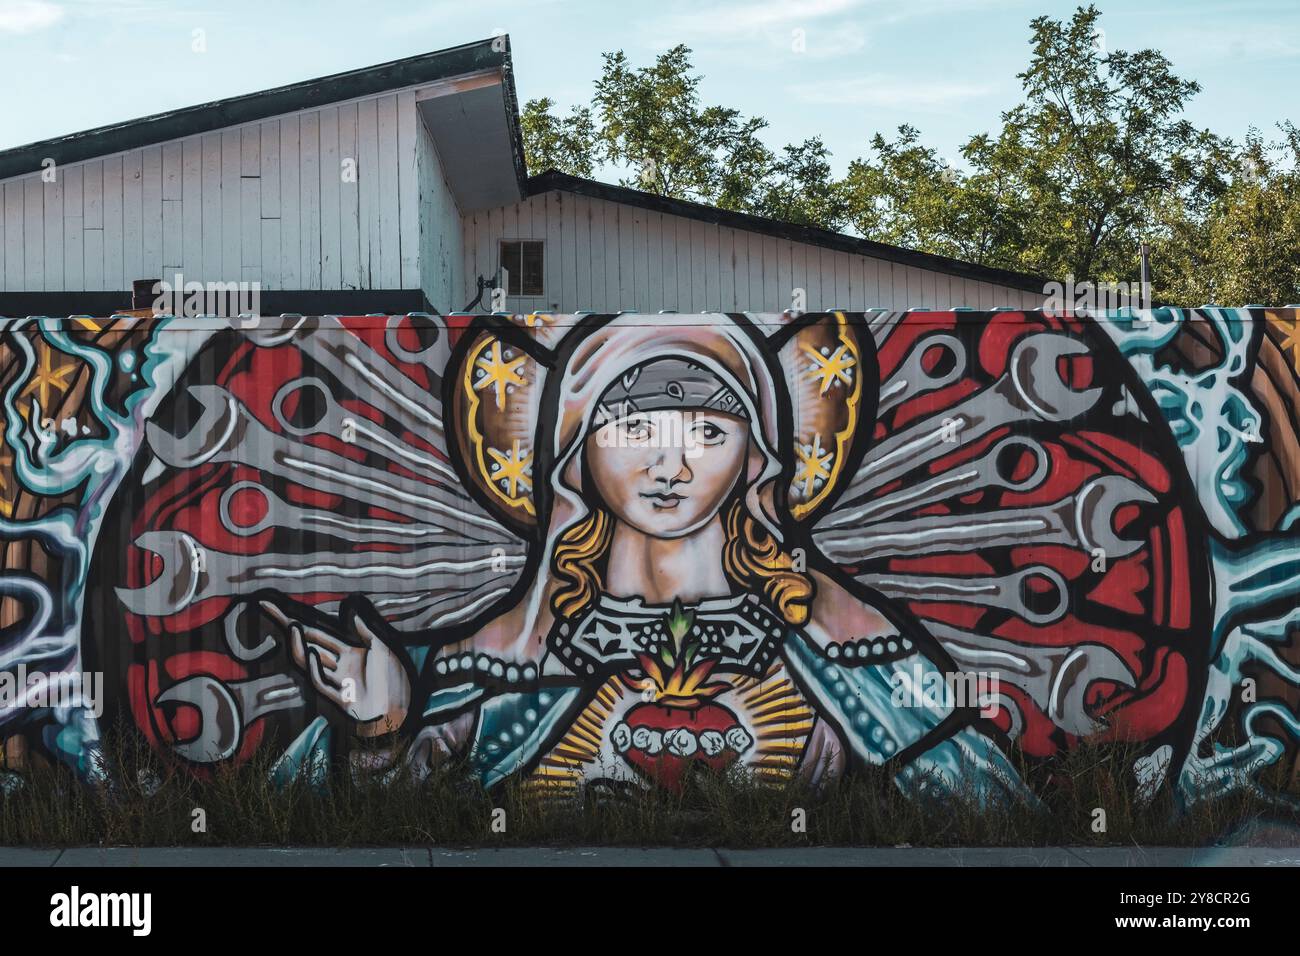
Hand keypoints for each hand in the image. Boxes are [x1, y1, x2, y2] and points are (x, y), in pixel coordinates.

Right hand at [260, 600, 410, 735]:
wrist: (402, 707)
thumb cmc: (393, 679)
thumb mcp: (382, 649)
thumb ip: (365, 632)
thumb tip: (350, 610)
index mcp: (346, 653)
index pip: (317, 633)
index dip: (300, 622)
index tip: (282, 609)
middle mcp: (337, 665)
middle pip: (307, 644)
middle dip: (290, 628)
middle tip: (267, 608)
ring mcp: (336, 681)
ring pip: (309, 663)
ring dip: (299, 646)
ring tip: (293, 628)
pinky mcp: (340, 698)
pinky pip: (322, 683)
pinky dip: (315, 669)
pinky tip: (311, 654)